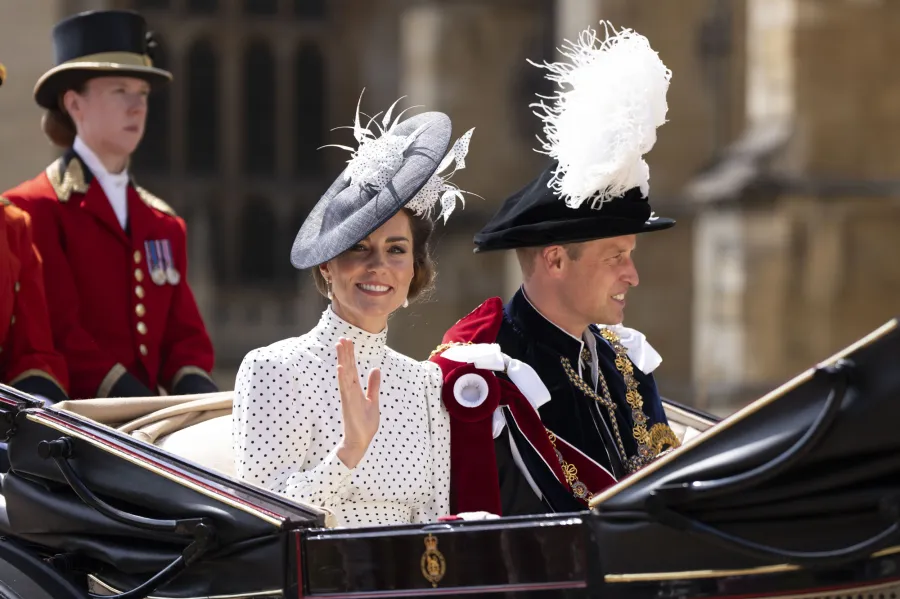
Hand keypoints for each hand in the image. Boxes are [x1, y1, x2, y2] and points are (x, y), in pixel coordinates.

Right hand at [335, 338, 380, 468]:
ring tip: (340, 346)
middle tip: (342, 338)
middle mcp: (350, 390)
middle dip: (345, 353)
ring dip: (343, 360)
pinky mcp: (348, 404)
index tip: (348, 341)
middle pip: (348, 368)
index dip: (350, 355)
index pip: (353, 368)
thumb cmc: (364, 423)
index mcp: (356, 389)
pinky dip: (343, 377)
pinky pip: (345, 388)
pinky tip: (341, 367)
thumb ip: (373, 385)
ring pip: (345, 374)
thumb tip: (375, 369)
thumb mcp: (373, 401)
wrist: (360, 441)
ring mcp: (348, 396)